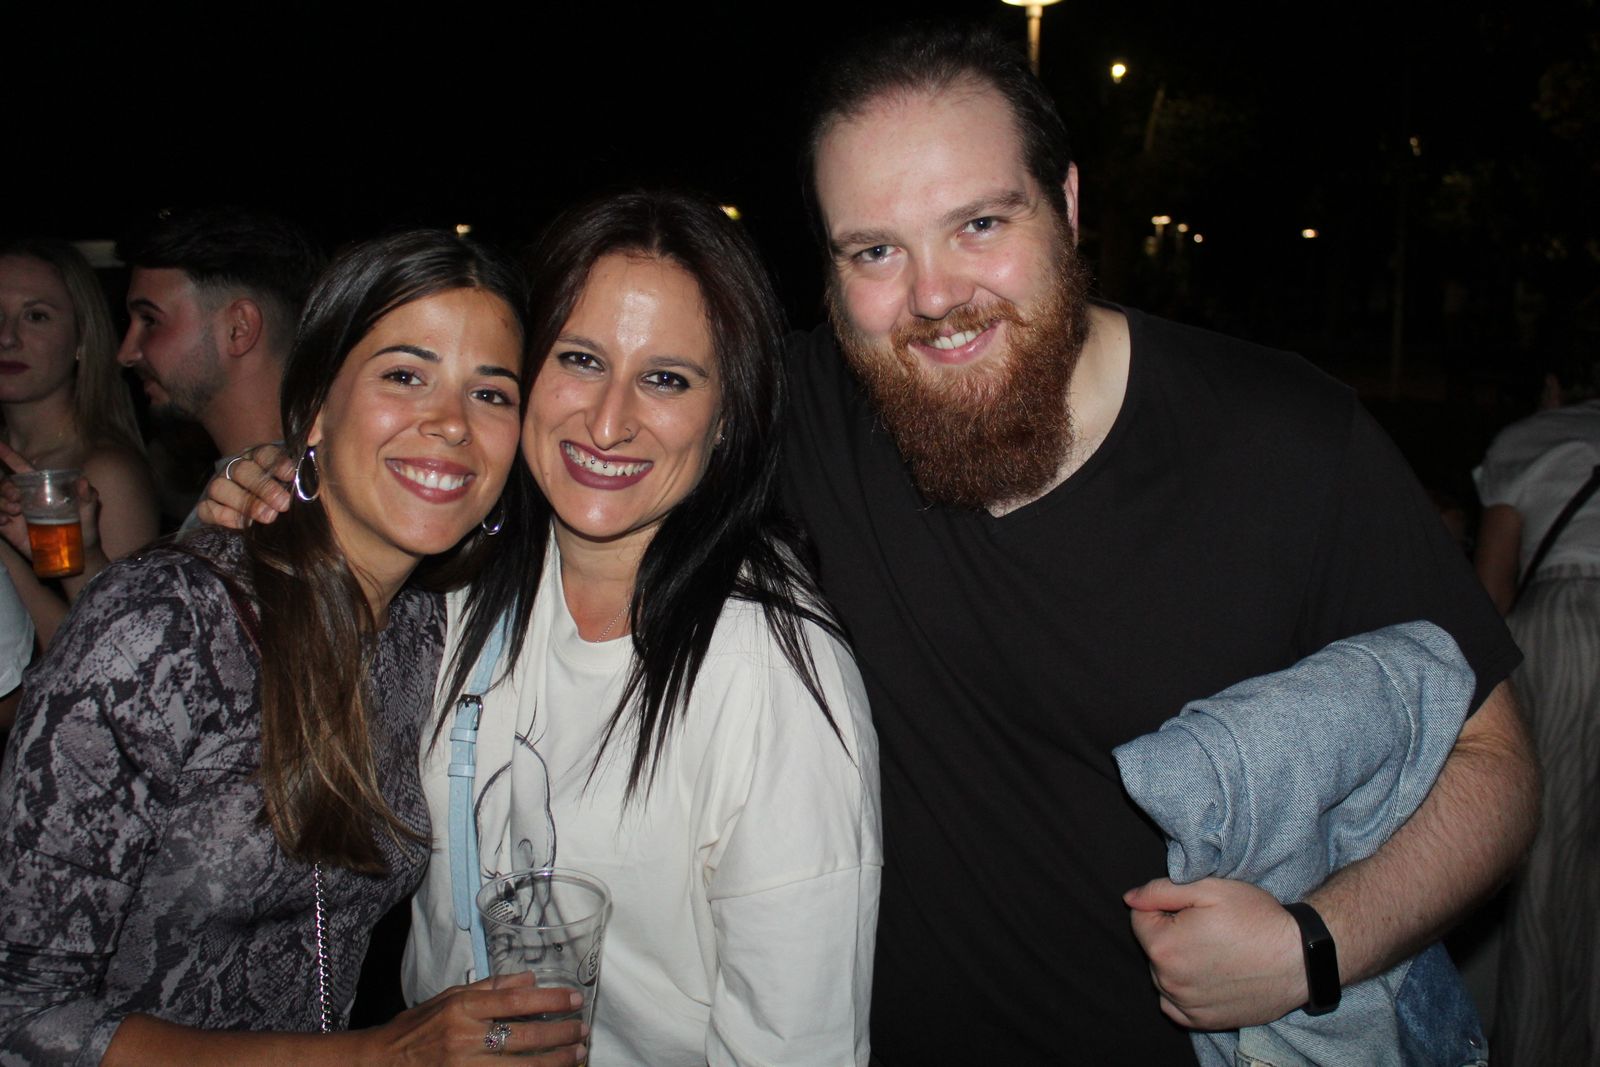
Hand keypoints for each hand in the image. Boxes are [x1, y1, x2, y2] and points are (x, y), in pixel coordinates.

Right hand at [0, 442, 101, 557]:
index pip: (21, 469)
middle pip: (4, 484)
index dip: (8, 455)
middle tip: (17, 498)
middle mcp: (25, 498)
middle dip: (5, 487)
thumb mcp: (88, 512)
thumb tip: (83, 482)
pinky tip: (6, 521)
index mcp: (41, 488)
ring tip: (15, 511)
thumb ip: (87, 496)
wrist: (78, 555)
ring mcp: (16, 514)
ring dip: (0, 502)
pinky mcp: (10, 530)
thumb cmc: (84, 529)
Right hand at [196, 444, 293, 528]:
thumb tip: (314, 444)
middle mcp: (234, 468)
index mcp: (257, 458)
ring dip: (244, 502)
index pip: (264, 454)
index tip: (291, 475)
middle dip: (264, 488)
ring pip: (221, 487)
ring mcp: (219, 486)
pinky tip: (245, 525)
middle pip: (243, 470)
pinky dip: (225, 516)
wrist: (257, 510)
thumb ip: (301, 466)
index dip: (276, 463)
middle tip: (283, 503)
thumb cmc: (280, 494)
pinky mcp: (207, 506)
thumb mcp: (293, 481)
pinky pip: (208, 509)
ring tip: (268, 516)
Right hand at [364, 971, 587, 1065]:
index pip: (515, 1001)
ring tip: (577, 1056)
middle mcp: (464, 1037)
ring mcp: (465, 1066)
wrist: (382, 1062)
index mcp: (462, 1008)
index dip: (550, 1000)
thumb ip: (490, 988)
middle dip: (560, 1035)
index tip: (575, 1000)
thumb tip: (529, 979)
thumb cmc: (416, 1028)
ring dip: (554, 1062)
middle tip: (583, 1032)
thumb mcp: (449, 997)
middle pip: (524, 1037)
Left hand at [1124, 877, 1306, 1029]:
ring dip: (1177, 961)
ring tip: (1213, 950)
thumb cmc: (1256, 919)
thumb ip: (1161, 891)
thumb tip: (1130, 898)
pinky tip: (1207, 975)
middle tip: (1207, 927)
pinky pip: (1175, 1005)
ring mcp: (1186, 1005)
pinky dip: (1183, 990)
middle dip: (1169, 933)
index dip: (1164, 907)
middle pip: (1152, 948)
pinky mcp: (1204, 1021)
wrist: (1300, 958)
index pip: (1139, 918)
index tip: (1192, 909)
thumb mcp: (1209, 888)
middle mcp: (1169, 981)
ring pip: (1163, 975)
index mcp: (1164, 946)